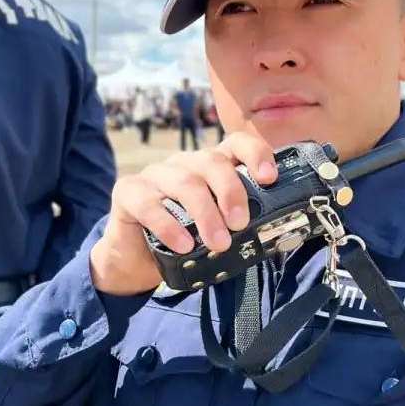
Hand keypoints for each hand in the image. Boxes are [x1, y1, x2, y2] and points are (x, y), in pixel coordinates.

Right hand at [88, 132, 277, 295]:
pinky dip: (168, 225)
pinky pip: (148, 203)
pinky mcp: (127, 192)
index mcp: (210, 167)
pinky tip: (183, 245)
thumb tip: (277, 237)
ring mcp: (154, 175)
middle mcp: (184, 164)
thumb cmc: (185, 241)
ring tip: (218, 243)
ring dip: (204, 213)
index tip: (269, 178)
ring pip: (184, 181)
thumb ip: (239, 224)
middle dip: (231, 192)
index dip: (255, 153)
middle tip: (240, 225)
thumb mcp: (217, 230)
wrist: (137, 261)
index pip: (236, 144)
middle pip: (211, 162)